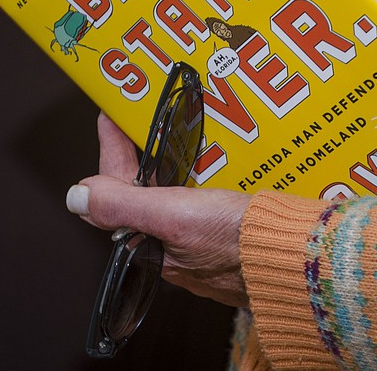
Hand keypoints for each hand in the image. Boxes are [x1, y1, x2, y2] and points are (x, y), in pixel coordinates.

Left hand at [67, 113, 251, 306]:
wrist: (298, 260)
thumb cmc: (241, 243)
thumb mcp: (175, 216)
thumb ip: (124, 205)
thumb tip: (78, 197)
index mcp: (152, 247)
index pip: (116, 193)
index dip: (111, 150)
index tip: (110, 116)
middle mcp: (173, 250)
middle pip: (142, 195)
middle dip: (139, 158)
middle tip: (137, 122)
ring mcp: (201, 245)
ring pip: (174, 200)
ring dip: (170, 169)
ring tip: (173, 137)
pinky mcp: (228, 239)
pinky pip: (203, 205)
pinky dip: (200, 182)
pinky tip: (213, 167)